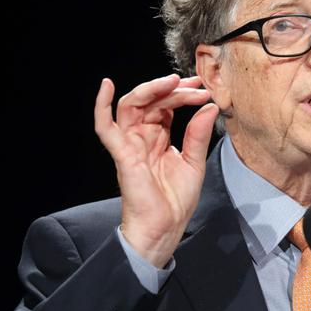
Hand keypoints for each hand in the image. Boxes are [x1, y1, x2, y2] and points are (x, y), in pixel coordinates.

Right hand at [94, 74, 218, 267]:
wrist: (165, 228)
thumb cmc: (176, 201)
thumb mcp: (194, 162)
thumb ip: (198, 134)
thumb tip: (209, 107)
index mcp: (158, 139)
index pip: (166, 106)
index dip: (183, 94)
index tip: (202, 90)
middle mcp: (142, 138)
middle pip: (151, 101)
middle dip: (173, 89)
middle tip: (195, 86)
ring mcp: (130, 144)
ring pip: (131, 105)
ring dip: (151, 89)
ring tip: (174, 82)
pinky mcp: (123, 155)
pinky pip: (105, 128)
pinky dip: (101, 106)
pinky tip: (106, 86)